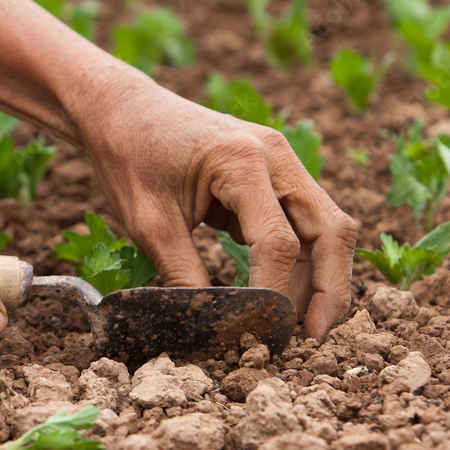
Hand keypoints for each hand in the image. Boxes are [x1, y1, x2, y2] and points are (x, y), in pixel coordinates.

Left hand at [77, 66, 356, 339]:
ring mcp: (279, 160)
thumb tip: (213, 328)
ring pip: (324, 226)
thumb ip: (183, 275)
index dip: (275, 294)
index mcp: (241, 161)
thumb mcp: (148, 224)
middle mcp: (275, 155)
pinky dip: (299, 258)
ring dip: (318, 277)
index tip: (260, 332)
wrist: (119, 110)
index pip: (278, 242)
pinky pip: (301, 220)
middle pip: (329, 230)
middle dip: (330, 289)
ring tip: (297, 327)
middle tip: (312, 338)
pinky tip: (282, 295)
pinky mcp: (272, 173)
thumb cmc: (128, 157)